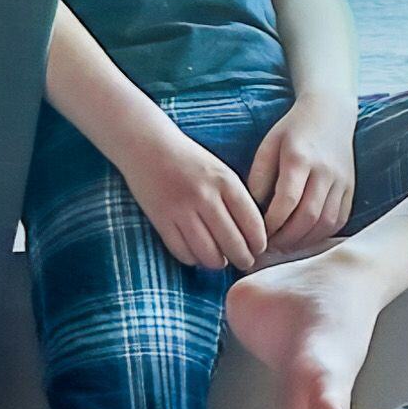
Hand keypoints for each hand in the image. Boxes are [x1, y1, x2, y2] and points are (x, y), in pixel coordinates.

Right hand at [114, 115, 267, 271]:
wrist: (148, 145)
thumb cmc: (190, 160)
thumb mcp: (221, 172)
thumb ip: (236, 199)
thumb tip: (253, 235)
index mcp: (226, 182)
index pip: (253, 223)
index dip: (259, 243)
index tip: (259, 249)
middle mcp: (206, 196)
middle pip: (233, 243)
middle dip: (243, 259)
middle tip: (244, 262)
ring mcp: (182, 209)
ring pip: (208, 253)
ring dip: (218, 263)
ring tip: (220, 261)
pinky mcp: (161, 220)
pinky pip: (182, 252)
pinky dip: (193, 259)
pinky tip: (197, 255)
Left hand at [247, 93, 356, 256]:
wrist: (330, 112)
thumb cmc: (293, 129)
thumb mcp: (268, 145)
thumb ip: (259, 178)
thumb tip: (252, 213)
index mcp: (300, 158)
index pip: (287, 201)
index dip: (272, 224)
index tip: (258, 233)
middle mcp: (325, 171)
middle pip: (308, 216)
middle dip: (286, 238)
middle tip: (269, 246)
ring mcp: (342, 180)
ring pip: (326, 222)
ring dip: (304, 240)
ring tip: (285, 244)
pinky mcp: (351, 187)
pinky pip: (339, 219)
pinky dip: (322, 234)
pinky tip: (305, 236)